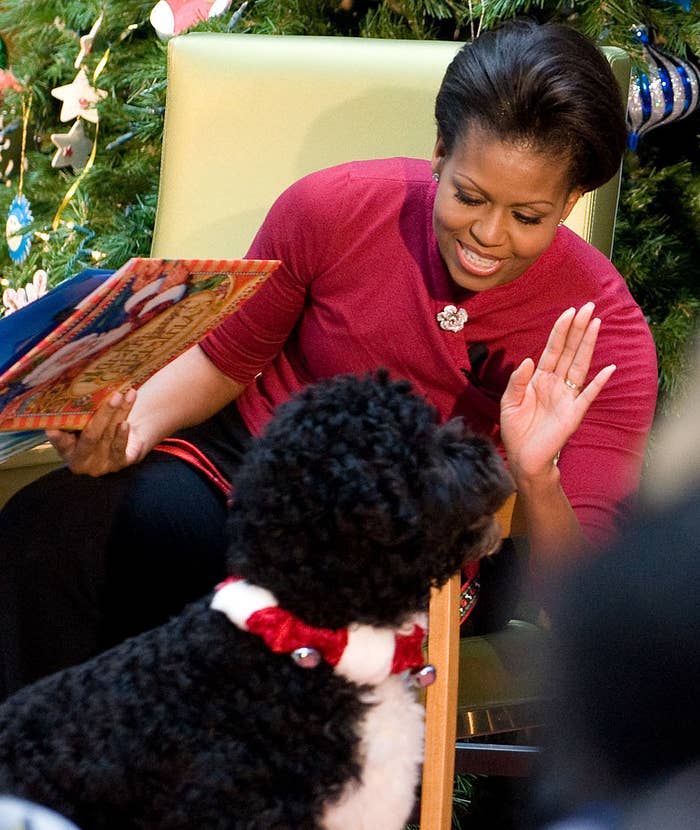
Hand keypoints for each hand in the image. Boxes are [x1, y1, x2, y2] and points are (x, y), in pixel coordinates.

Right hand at [46, 388, 145, 475]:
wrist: (117, 443)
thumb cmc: (94, 431)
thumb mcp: (80, 428)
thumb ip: (72, 422)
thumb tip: (62, 410)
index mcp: (69, 453)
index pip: (62, 443)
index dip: (58, 438)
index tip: (52, 430)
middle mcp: (84, 462)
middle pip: (91, 436)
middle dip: (103, 414)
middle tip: (114, 396)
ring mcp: (103, 464)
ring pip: (110, 435)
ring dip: (120, 413)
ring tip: (127, 396)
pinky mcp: (120, 463)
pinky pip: (121, 446)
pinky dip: (124, 433)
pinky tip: (126, 423)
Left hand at [500, 302, 615, 484]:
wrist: (524, 458)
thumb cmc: (516, 430)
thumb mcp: (510, 402)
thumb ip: (518, 381)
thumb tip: (529, 359)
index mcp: (539, 379)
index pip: (552, 350)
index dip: (560, 331)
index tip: (568, 311)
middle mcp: (556, 384)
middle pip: (569, 351)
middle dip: (578, 329)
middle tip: (589, 307)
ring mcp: (567, 397)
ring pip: (580, 365)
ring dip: (588, 345)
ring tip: (596, 324)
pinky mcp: (574, 413)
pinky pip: (588, 395)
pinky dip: (598, 383)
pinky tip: (608, 368)